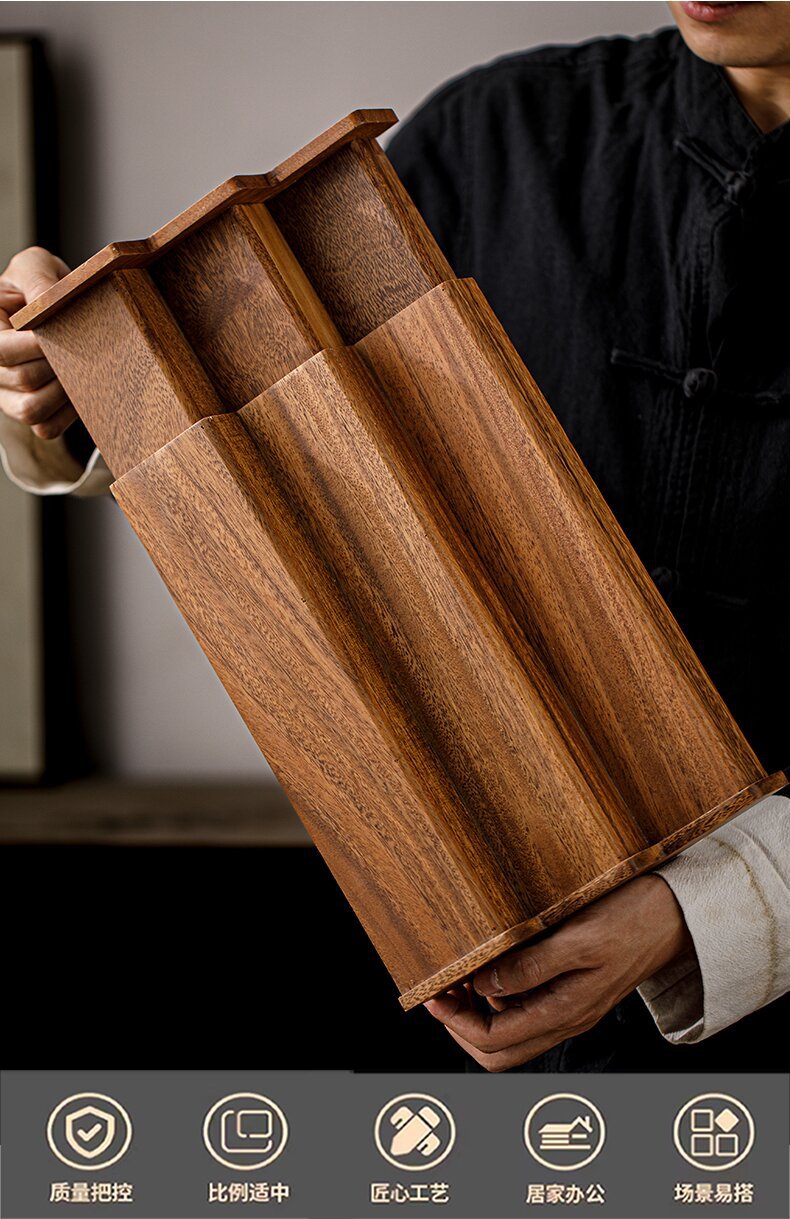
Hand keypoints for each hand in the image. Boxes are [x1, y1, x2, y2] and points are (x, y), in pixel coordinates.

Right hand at [0, 246, 74, 439]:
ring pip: (31, 410)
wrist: (58, 306)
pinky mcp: (29, 413)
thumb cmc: (40, 283)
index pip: (2, 351)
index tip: (60, 332)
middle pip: (23, 379)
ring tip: (78, 366)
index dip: (35, 345)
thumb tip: (45, 302)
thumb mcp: (35, 266)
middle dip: (58, 363)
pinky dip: (67, 413)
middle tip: (79, 345)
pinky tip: (78, 389)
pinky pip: (46, 428)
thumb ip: (37, 280)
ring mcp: (7, 395)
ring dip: (63, 389)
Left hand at [423, 874, 692, 1070]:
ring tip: (460, 974)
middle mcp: (566, 1018)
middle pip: (499, 1050)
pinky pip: (528, 1008)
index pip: (495, 1041)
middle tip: (441, 989)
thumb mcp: (579, 937)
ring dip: (479, 1010)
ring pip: (511, 1031)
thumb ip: (532, 966)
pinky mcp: (574, 990)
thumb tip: (486, 984)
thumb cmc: (633, 919)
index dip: (457, 1023)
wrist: (678, 913)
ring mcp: (571, 1007)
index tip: (434, 994)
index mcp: (566, 1012)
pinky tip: (491, 966)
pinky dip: (500, 995)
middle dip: (462, 1026)